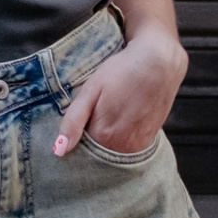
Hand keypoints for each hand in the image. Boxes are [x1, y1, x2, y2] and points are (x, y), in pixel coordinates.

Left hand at [52, 32, 187, 159]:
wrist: (159, 63)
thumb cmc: (122, 72)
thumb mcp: (90, 91)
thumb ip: (73, 122)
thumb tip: (58, 150)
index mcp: (103, 136)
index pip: (79, 152)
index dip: (74, 138)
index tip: (76, 124)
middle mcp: (123, 147)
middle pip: (96, 154)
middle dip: (89, 141)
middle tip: (94, 114)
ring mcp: (138, 145)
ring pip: (112, 151)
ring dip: (106, 139)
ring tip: (108, 113)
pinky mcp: (149, 140)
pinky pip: (127, 147)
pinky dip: (120, 138)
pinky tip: (121, 118)